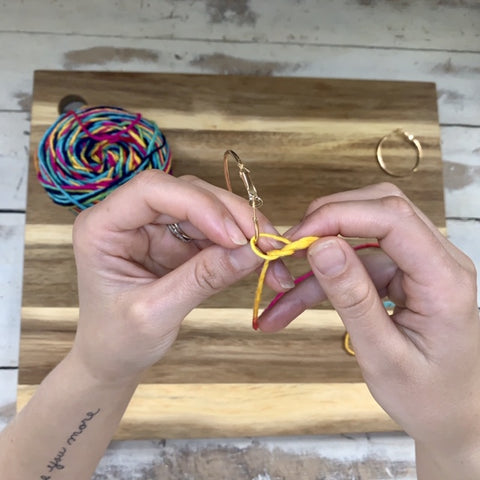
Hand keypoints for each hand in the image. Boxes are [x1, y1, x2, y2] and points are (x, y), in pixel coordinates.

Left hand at [71, 170, 292, 383]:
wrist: (112, 358)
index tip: (236, 237)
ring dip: (243, 229)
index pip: (152, 191)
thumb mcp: (156, 313)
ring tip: (271, 255)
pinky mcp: (176, 241)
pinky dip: (239, 245)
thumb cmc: (117, 340)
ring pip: (208, 209)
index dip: (199, 205)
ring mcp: (155, 227)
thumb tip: (252, 252)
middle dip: (232, 215)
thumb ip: (202, 279)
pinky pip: (214, 232)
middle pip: (187, 194)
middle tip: (268, 243)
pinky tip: (258, 260)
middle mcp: (129, 217)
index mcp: (103, 227)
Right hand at [258, 183, 478, 474]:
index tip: (297, 236)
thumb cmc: (428, 396)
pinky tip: (291, 306)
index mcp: (444, 279)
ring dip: (317, 262)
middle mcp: (436, 260)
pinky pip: (355, 264)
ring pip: (359, 238)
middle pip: (380, 209)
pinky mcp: (400, 275)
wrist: (453, 415)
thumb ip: (353, 298)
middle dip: (328, 221)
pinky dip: (322, 282)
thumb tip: (320, 246)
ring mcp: (418, 265)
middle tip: (289, 248)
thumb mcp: (383, 355)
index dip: (340, 216)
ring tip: (281, 294)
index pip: (393, 219)